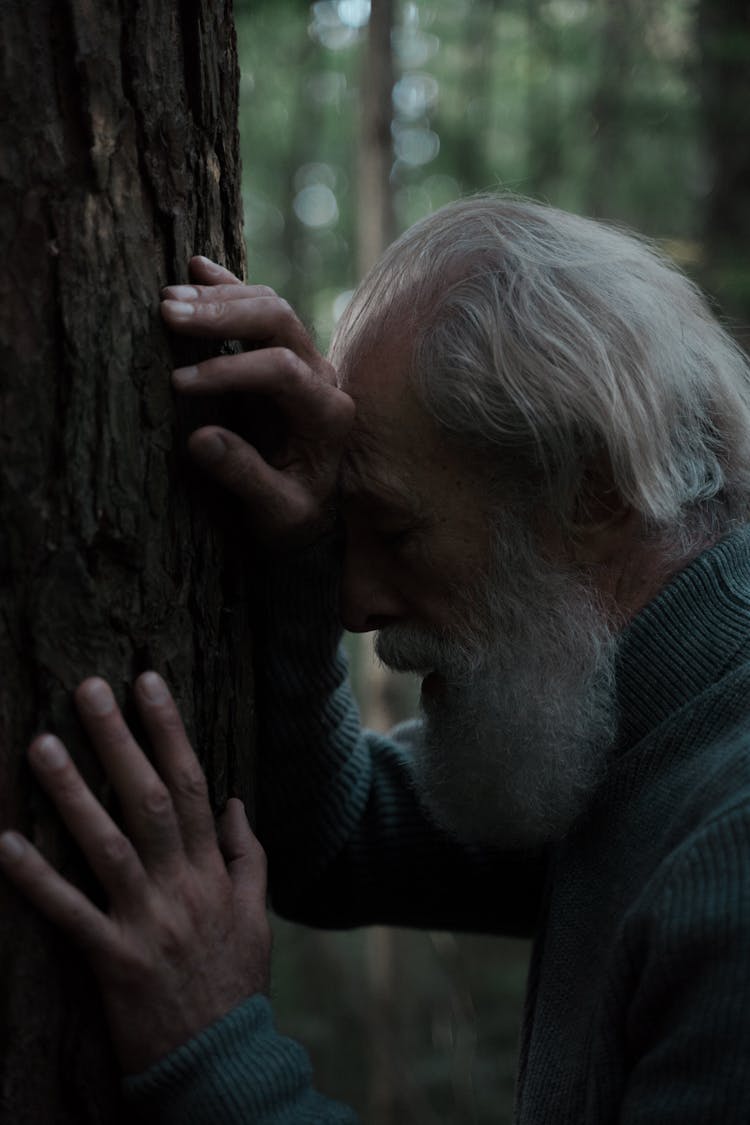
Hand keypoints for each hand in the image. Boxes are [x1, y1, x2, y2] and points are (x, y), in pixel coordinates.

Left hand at [0, 673, 269, 1074]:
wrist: (221, 1062)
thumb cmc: (235, 981)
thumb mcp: (256, 913)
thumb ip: (246, 854)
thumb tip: (232, 801)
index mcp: (212, 870)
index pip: (190, 784)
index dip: (168, 731)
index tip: (146, 683)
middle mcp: (182, 886)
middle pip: (148, 799)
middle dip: (119, 740)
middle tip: (88, 689)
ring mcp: (147, 922)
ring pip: (108, 845)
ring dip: (74, 793)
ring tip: (42, 745)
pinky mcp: (114, 961)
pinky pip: (71, 914)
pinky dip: (38, 879)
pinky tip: (6, 843)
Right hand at [161, 256, 354, 545]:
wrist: (316, 513)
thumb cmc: (297, 517)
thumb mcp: (278, 514)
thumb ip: (246, 479)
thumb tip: (199, 439)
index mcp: (329, 415)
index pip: (282, 370)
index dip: (228, 369)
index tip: (179, 382)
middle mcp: (324, 377)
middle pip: (279, 320)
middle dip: (222, 313)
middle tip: (168, 314)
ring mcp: (306, 359)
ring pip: (269, 305)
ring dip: (218, 297)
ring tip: (167, 301)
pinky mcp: (283, 353)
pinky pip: (260, 308)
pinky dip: (228, 287)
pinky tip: (196, 268)